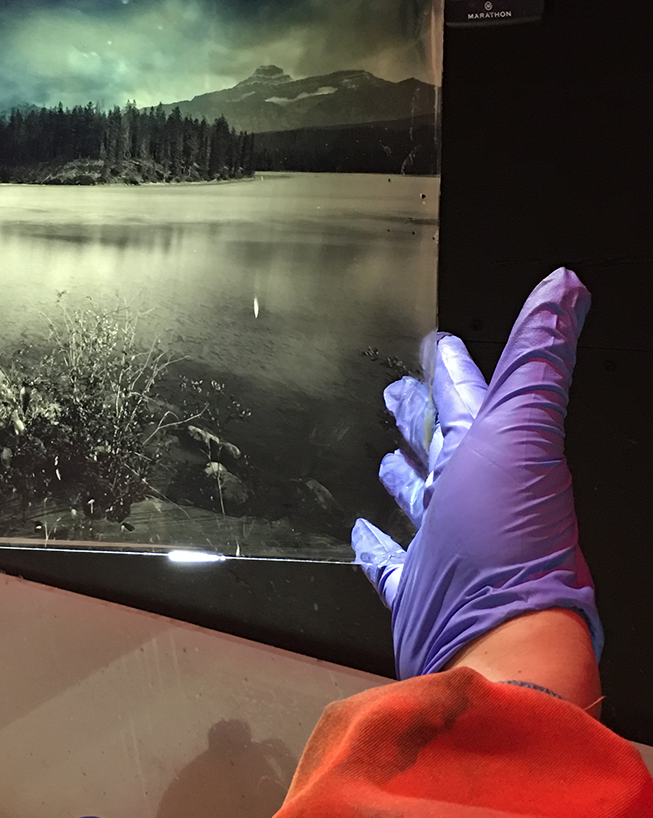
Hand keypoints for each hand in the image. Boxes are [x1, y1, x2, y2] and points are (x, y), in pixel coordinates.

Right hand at [351, 267, 598, 678]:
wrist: (498, 642)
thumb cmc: (511, 543)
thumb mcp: (523, 431)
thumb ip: (541, 359)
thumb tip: (567, 286)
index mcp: (498, 459)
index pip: (474, 401)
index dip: (456, 369)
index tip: (441, 344)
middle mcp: (475, 502)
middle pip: (446, 448)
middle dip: (423, 416)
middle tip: (397, 389)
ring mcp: (447, 548)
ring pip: (423, 501)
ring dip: (405, 475)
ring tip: (385, 455)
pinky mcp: (420, 593)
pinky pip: (393, 564)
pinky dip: (376, 547)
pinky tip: (361, 534)